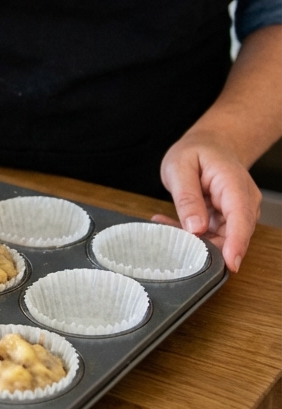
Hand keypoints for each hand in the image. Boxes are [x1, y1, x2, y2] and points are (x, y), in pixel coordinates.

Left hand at [155, 128, 261, 272]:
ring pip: (220, 240)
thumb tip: (194, 228)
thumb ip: (187, 196)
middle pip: (233, 236)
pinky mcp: (226, 222)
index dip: (236, 243)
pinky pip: (210, 237)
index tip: (229, 264)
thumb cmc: (197, 151)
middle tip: (173, 242)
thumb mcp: (180, 166)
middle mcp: (243, 202)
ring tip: (164, 226)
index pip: (241, 218)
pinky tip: (168, 225)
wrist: (211, 145)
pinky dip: (189, 235)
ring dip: (193, 240)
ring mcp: (236, 214)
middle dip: (206, 247)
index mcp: (234, 184)